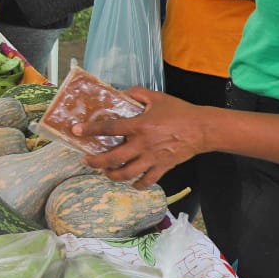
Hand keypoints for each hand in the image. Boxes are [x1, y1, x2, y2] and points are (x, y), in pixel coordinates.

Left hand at [75, 88, 208, 186]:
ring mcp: (152, 158)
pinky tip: (132, 183)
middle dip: (96, 162)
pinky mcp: (162, 167)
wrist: (202, 129)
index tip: (75, 131)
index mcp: (139, 125)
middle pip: (113, 158)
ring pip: (127, 174)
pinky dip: (137, 185)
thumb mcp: (156, 97)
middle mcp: (142, 144)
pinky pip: (146, 181)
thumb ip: (137, 93)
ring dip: (112, 175)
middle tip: (87, 161)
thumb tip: (123, 92)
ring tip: (106, 172)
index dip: (90, 129)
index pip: (109, 128)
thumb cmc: (179, 111)